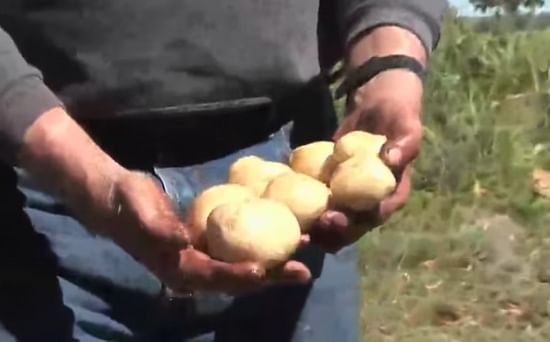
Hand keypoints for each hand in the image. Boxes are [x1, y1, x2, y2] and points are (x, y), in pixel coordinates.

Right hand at [19, 108, 311, 295]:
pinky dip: (261, 249)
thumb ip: (158, 228)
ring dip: (272, 266)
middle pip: (237, 280)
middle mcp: (193, 271)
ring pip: (242, 269)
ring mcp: (202, 261)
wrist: (117, 201)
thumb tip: (182, 242)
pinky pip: (238, 253)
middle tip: (303, 271)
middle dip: (270, 277)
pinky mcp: (208, 248)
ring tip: (304, 256)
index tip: (263, 270)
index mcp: (177, 268)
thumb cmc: (128, 204)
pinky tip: (283, 240)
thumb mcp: (139, 211)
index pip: (214, 276)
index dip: (239, 275)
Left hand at [309, 69, 422, 252]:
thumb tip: (393, 158)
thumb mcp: (407, 124)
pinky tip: (283, 209)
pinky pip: (318, 203)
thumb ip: (405, 143)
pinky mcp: (332, 189)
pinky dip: (302, 209)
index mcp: (394, 195)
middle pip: (352, 228)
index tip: (333, 217)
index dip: (356, 222)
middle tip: (308, 228)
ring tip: (295, 230)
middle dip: (330, 232)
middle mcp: (373, 202)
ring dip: (314, 230)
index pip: (376, 215)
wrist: (375, 104)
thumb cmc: (396, 113)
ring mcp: (351, 198)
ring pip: (333, 223)